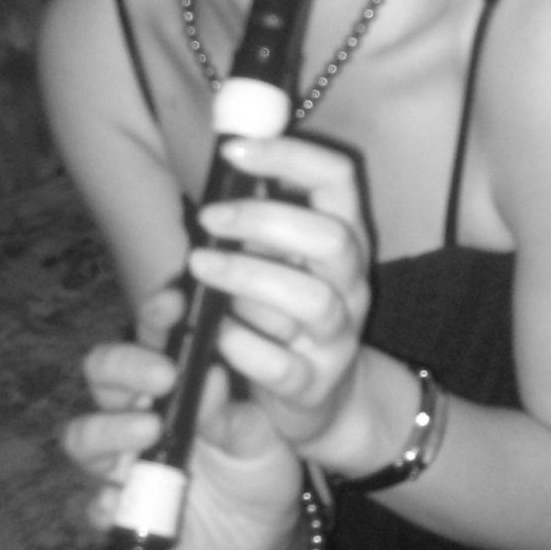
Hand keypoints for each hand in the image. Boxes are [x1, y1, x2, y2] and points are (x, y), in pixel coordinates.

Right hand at [63, 283, 305, 549]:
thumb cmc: (259, 465)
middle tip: (165, 374)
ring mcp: (124, 462)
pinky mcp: (123, 512)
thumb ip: (232, 411)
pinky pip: (95, 507)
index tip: (176, 303)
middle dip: (125, 366)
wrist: (267, 535)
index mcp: (173, 379)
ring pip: (83, 436)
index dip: (156, 314)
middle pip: (102, 374)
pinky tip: (120, 500)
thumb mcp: (261, 435)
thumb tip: (211, 375)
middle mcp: (137, 412)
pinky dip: (103, 502)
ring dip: (109, 428)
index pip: (151, 333)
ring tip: (150, 429)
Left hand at [187, 133, 372, 453]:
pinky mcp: (314, 386)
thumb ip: (260, 215)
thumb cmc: (286, 312)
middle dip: (264, 219)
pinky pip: (283, 366)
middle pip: (331, 239)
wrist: (326, 399)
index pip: (338, 179)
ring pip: (313, 301)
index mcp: (345, 238)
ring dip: (248, 277)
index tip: (234, 150)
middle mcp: (351, 284)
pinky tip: (214, 332)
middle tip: (208, 217)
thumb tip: (226, 153)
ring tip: (199, 265)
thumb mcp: (282, 258)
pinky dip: (242, 346)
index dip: (290, 155)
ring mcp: (338, 337)